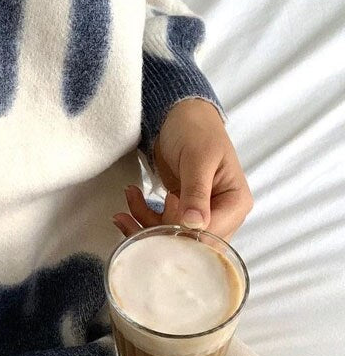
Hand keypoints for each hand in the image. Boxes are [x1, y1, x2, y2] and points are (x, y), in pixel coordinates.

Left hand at [112, 99, 253, 241]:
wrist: (180, 114)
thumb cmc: (196, 130)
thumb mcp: (197, 159)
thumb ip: (196, 192)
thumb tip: (194, 225)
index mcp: (235, 203)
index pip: (211, 236)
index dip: (181, 240)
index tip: (152, 237)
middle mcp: (222, 213)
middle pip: (190, 241)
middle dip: (157, 237)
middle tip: (127, 224)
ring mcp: (200, 212)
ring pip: (171, 234)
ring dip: (144, 225)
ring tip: (121, 212)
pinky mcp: (180, 207)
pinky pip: (162, 222)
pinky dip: (143, 214)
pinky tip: (130, 198)